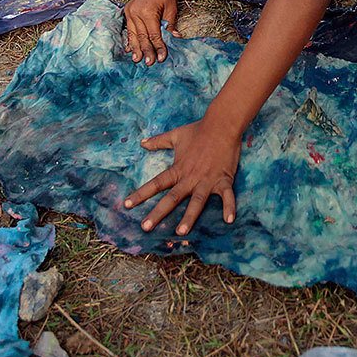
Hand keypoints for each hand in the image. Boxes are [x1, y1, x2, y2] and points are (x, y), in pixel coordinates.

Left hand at [123, 119, 239, 234]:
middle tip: (145, 227)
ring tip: (181, 232)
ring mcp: (207, 180)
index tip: (127, 204)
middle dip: (158, 213)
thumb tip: (142, 143)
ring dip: (189, 217)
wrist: (222, 124)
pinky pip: (227, 196)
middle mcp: (190, 177)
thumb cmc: (198, 130)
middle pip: (172, 198)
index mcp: (178, 169)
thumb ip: (158, 141)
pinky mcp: (223, 179)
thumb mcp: (175, 136)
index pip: (156, 183)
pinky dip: (229, 207)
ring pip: (197, 201)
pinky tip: (229, 220)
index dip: (141, 194)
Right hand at [124, 0, 177, 63]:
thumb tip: (174, 39)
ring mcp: (130, 11)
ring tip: (137, 59)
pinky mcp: (127, 11)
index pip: (153, 34)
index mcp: (147, 11)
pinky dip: (130, 39)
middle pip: (142, 36)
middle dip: (146, 51)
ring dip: (135, 48)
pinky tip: (130, 48)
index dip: (158, 47)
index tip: (162, 58)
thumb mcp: (172, 8)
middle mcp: (136, 12)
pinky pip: (129, 28)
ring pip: (133, 34)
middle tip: (149, 63)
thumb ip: (170, 25)